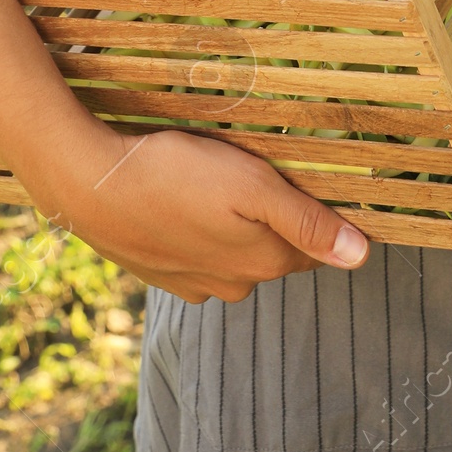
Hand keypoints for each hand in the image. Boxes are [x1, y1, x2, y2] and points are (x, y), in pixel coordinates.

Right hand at [45, 118, 371, 303]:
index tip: (309, 179)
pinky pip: (198, 252)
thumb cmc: (174, 174)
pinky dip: (200, 228)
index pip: (314, 248)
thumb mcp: (251, 185)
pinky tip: (185, 199)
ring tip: (219, 179)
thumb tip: (362, 256)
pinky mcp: (161, 272)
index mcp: (261, 263)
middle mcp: (232, 284)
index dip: (319, 213)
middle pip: (275, 249)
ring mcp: (193, 283)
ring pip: (236, 251)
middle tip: (259, 168)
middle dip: (276, 216)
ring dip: (236, 222)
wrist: (89, 183)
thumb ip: (306, 221)